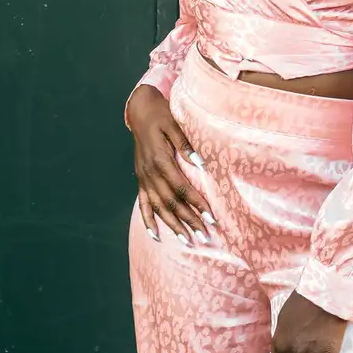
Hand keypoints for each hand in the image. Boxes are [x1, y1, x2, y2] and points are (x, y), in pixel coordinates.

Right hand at [127, 83, 215, 244]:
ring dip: (173, 226)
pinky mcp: (140, 179)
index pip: (182, 188)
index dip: (197, 204)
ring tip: (188, 241)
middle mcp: (150, 173)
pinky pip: (143, 204)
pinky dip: (148, 221)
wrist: (140, 111)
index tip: (212, 217)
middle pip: (172, 202)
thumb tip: (200, 163)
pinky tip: (156, 236)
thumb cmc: (161, 115)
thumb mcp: (175, 123)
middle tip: (205, 237)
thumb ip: (185, 144)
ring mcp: (144, 178)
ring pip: (158, 207)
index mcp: (161, 160)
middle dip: (189, 221)